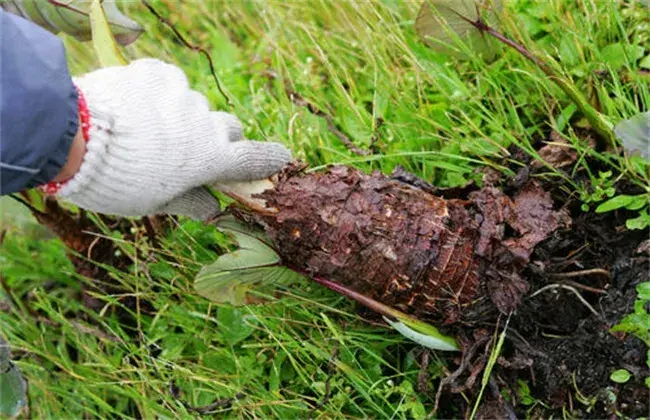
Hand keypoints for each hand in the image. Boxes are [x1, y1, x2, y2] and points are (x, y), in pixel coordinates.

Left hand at [54, 59, 290, 219]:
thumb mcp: (156, 203)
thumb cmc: (119, 183)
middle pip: (227, 127)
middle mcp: (205, 124)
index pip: (254, 158)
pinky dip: (160, 93)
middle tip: (191, 152)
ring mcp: (182, 95)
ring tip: (150, 130)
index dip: (270, 159)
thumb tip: (212, 210)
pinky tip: (138, 106)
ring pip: (195, 105)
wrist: (74, 138)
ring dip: (183, 117)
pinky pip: (168, 82)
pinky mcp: (156, 74)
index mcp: (212, 159)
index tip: (282, 157)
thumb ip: (190, 202)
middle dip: (217, 139)